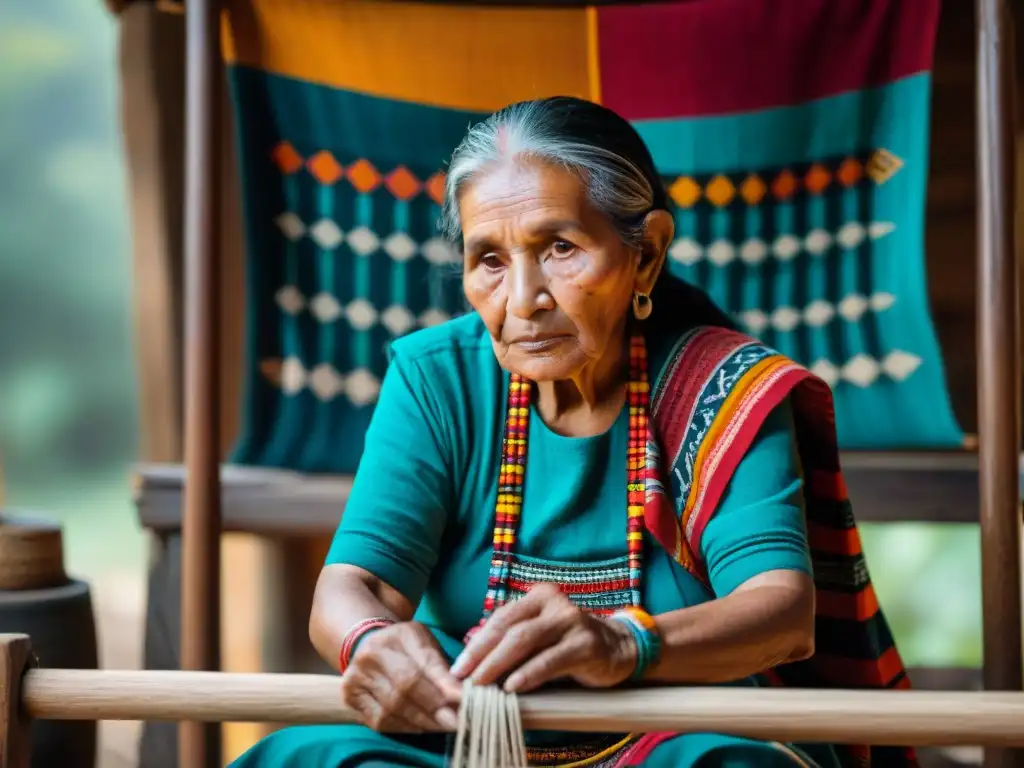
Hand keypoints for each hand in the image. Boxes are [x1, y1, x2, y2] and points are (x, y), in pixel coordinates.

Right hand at [341, 621, 461, 732]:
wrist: (367, 645)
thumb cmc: (406, 647)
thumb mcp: (426, 644)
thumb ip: (442, 667)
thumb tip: (461, 696)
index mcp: (398, 635)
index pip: (425, 662)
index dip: (445, 684)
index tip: (464, 700)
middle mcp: (373, 653)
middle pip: (406, 686)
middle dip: (434, 708)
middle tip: (456, 722)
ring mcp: (357, 675)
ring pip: (393, 707)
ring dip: (421, 721)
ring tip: (441, 727)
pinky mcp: (350, 696)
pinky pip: (380, 720)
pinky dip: (403, 727)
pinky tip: (419, 727)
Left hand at [450, 584, 637, 692]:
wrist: (618, 649)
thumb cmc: (568, 645)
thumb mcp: (540, 637)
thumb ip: (512, 643)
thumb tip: (471, 663)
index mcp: (538, 596)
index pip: (500, 618)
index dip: (477, 643)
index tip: (458, 668)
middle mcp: (554, 603)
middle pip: (509, 628)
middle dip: (482, 655)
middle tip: (464, 679)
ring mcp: (572, 621)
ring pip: (525, 640)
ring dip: (499, 665)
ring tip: (482, 685)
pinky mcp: (586, 644)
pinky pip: (551, 659)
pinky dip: (529, 673)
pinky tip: (514, 687)